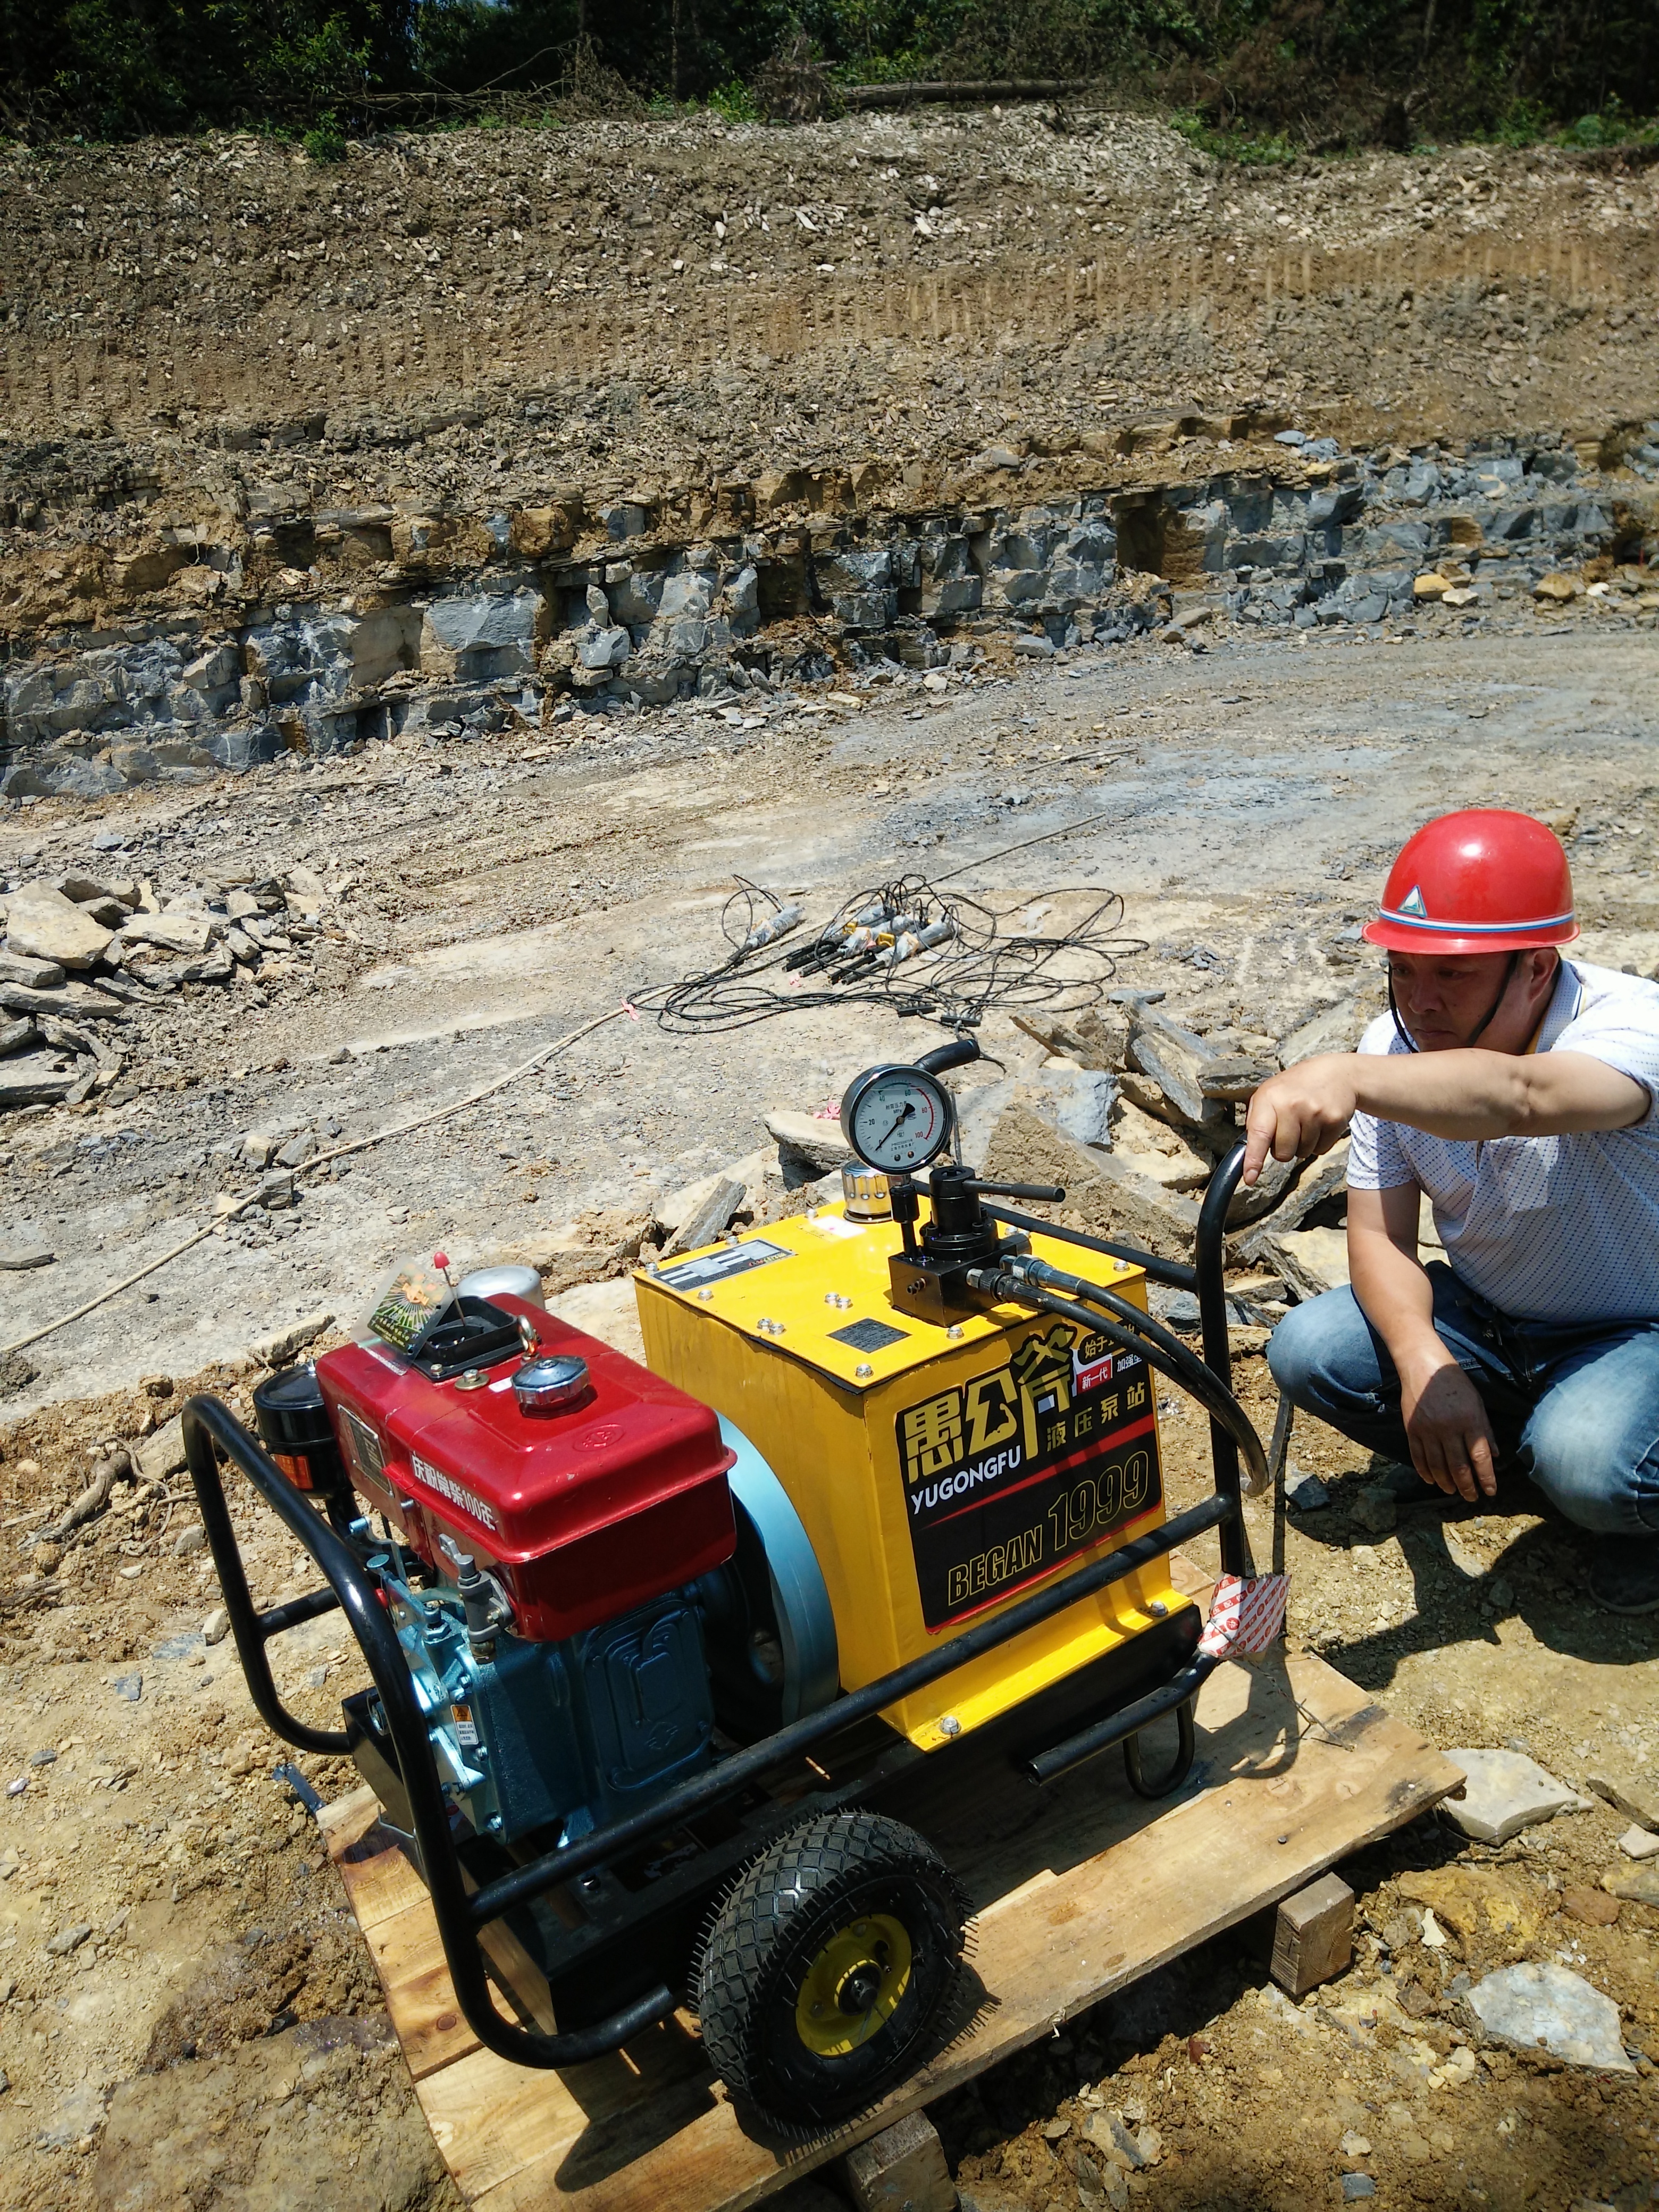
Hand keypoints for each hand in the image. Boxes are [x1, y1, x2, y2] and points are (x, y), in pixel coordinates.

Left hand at [1241, 1055, 1360, 1183]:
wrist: (1336, 1074)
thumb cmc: (1296, 1087)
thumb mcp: (1270, 1092)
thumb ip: (1257, 1119)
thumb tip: (1249, 1152)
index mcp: (1270, 1098)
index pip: (1259, 1134)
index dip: (1253, 1159)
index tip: (1250, 1177)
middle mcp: (1292, 1105)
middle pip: (1282, 1153)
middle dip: (1284, 1148)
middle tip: (1290, 1127)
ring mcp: (1315, 1113)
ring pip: (1302, 1153)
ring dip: (1302, 1144)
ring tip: (1306, 1120)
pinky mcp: (1334, 1120)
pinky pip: (1320, 1150)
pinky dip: (1318, 1142)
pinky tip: (1320, 1122)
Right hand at [1398, 1354, 1498, 1501]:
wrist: (1423, 1367)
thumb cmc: (1455, 1384)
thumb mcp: (1477, 1403)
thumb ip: (1486, 1430)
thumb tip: (1495, 1456)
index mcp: (1469, 1421)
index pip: (1480, 1457)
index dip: (1486, 1477)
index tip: (1490, 1492)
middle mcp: (1448, 1428)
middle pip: (1458, 1466)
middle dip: (1467, 1486)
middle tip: (1472, 1497)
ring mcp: (1428, 1430)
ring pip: (1437, 1466)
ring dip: (1446, 1483)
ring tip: (1453, 1491)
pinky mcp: (1412, 1430)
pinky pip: (1418, 1457)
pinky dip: (1425, 1472)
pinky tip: (1432, 1480)